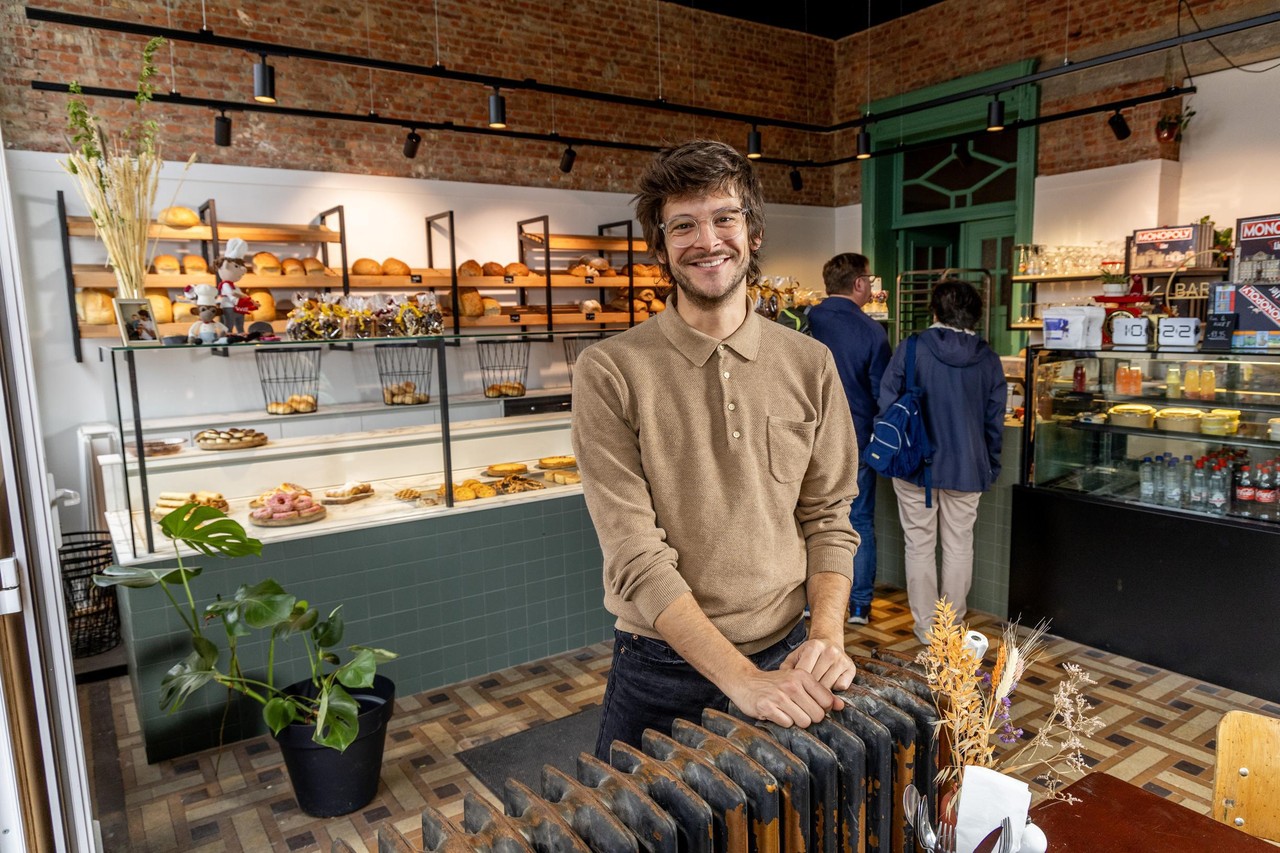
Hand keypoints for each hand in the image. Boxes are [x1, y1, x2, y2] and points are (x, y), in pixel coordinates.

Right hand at [723, 665, 841, 728]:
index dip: (821, 708)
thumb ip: (820, 693)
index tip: (810, 706)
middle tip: (797, 711)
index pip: (827, 701)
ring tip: (786, 711)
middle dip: (810, 717)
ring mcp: (779, 696)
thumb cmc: (775, 684)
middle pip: (817, 715)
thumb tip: (840, 706)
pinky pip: (787, 724)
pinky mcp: (767, 707)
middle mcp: (792, 684)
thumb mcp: (797, 681)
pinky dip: (783, 722)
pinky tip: (776, 713)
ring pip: (804, 722)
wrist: (745, 682)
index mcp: (802, 675)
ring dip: (796, 721)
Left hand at [779, 636, 857, 694]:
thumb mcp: (795, 656)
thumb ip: (786, 668)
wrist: (829, 642)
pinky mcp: (851, 667)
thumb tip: (783, 684)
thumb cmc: (809, 654)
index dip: (799, 685)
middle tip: (805, 698)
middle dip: (809, 691)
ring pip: (829, 685)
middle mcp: (830, 651)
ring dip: (821, 693)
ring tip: (815, 694)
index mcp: (814, 646)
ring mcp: (841, 659)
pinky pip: (842, 686)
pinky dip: (836, 690)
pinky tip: (830, 687)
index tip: (795, 694)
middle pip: (817, 681)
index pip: (804, 673)